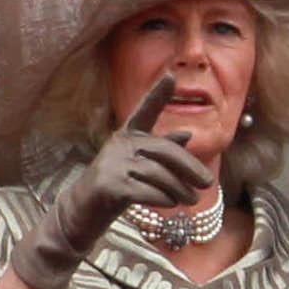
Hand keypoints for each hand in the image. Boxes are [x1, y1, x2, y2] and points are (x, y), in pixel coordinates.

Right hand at [11, 76, 214, 288]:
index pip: (144, 112)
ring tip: (191, 200)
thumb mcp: (141, 166)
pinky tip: (170, 204)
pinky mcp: (108, 185)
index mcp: (128, 137)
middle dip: (190, 168)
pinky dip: (163, 198)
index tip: (172, 76)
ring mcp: (111, 164)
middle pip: (165, 152)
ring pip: (159, 174)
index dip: (157, 94)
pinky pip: (147, 191)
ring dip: (180, 189)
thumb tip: (186, 135)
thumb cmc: (117, 187)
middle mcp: (119, 145)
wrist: (82, 213)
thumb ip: (161, 151)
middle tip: (207, 184)